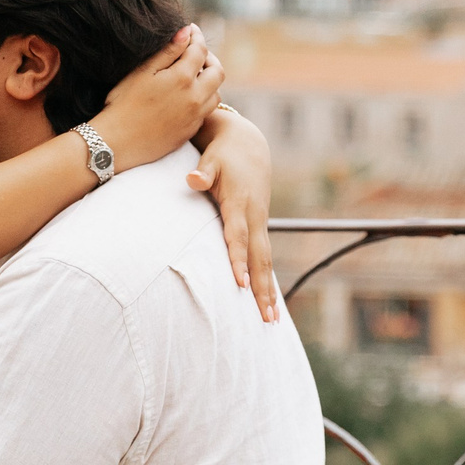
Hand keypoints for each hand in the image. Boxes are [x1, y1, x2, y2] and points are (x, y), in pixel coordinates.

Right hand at [93, 26, 222, 174]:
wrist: (117, 143)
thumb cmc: (123, 104)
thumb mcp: (141, 72)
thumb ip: (167, 51)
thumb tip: (186, 32)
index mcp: (182, 78)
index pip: (200, 50)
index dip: (197, 36)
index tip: (191, 30)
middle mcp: (195, 97)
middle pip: (217, 72)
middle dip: (210, 59)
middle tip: (196, 53)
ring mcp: (195, 117)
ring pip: (216, 94)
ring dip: (209, 81)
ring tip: (193, 76)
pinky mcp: (190, 131)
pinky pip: (206, 111)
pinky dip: (203, 99)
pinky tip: (187, 97)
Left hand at [188, 110, 278, 320]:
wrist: (248, 144)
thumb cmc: (223, 154)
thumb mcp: (211, 159)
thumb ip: (202, 171)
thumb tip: (192, 179)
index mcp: (240, 204)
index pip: (238, 236)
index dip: (238, 259)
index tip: (239, 283)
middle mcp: (255, 217)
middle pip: (259, 258)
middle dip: (262, 289)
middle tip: (266, 318)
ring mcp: (260, 223)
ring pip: (265, 262)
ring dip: (268, 290)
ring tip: (271, 320)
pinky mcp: (260, 227)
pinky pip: (264, 258)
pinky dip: (266, 280)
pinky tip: (268, 302)